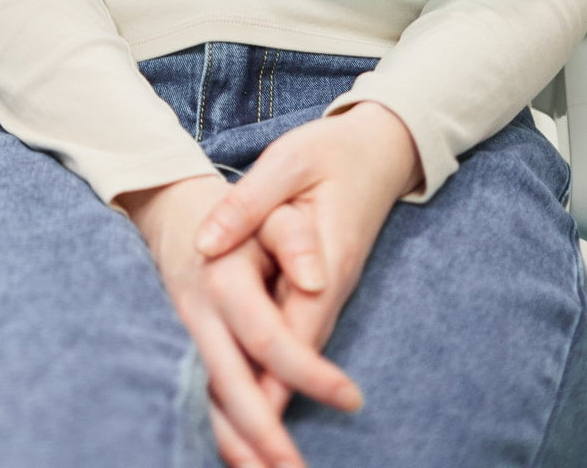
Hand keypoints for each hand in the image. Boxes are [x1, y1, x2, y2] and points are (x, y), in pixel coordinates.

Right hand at [120, 175, 361, 467]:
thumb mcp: (269, 207)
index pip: (269, 339)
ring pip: (209, 402)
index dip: (310, 373)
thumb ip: (294, 238)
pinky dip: (223, 434)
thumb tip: (316, 281)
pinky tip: (246, 461)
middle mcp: (199, 314)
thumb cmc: (238, 211)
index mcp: (224, 279)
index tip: (353, 399)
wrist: (174, 208)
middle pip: (231, 385)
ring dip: (239, 447)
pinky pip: (203, 399)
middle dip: (264, 434)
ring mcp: (187, 335)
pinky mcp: (185, 349)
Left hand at [193, 106, 420, 427]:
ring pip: (300, 349)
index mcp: (322, 258)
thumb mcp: (287, 162)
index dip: (274, 373)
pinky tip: (257, 396)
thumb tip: (207, 243)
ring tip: (251, 449)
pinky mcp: (320, 287)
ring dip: (276, 393)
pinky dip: (279, 366)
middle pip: (300, 353)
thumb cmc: (329, 153)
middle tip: (257, 459)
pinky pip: (299, 332)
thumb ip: (248, 205)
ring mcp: (327, 289)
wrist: (380, 149)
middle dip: (276, 405)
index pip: (296, 327)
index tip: (252, 416)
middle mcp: (327, 285)